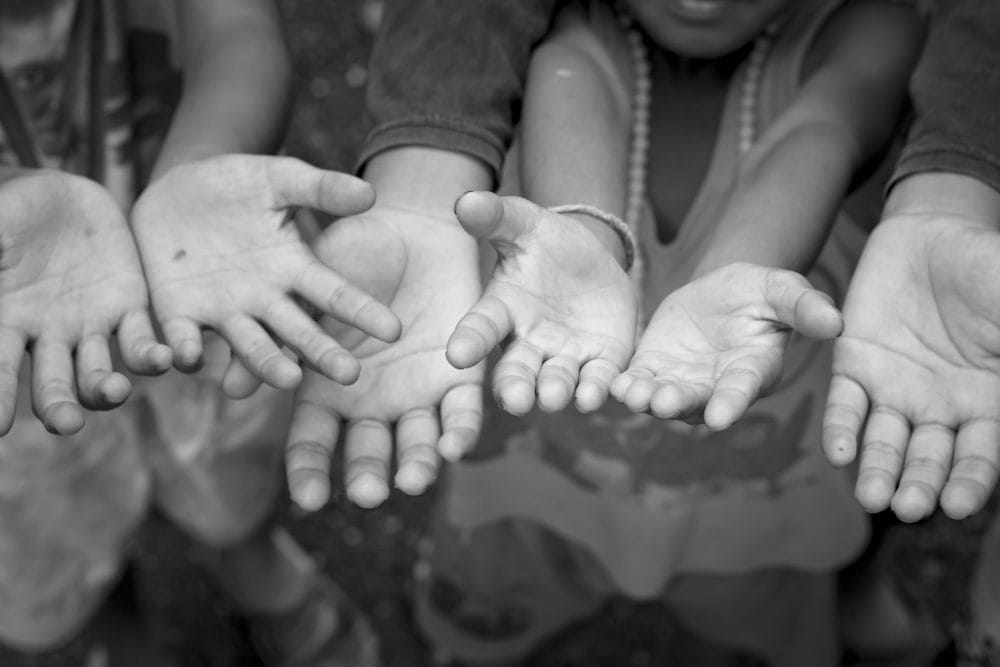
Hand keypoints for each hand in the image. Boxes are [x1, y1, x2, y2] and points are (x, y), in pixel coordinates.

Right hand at [0, 170, 170, 434]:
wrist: (61, 192)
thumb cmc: (13, 210)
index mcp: (6, 322)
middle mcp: (48, 338)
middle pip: (54, 387)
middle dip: (59, 407)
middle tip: (67, 423)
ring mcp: (90, 327)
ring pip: (100, 375)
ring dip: (107, 390)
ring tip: (117, 389)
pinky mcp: (128, 309)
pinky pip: (142, 342)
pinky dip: (155, 356)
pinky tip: (169, 359)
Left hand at [131, 155, 400, 390]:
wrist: (180, 187)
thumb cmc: (241, 183)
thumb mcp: (283, 179)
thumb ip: (322, 189)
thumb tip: (370, 195)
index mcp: (296, 271)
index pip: (336, 296)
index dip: (363, 312)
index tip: (394, 331)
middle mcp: (266, 301)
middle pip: (300, 333)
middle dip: (324, 353)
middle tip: (350, 375)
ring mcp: (225, 311)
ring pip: (250, 345)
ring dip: (266, 365)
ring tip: (289, 379)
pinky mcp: (180, 313)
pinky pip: (184, 336)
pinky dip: (186, 349)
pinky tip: (191, 358)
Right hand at [284, 203, 483, 510]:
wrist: (410, 224)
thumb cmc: (351, 253)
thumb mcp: (309, 293)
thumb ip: (277, 337)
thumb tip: (230, 387)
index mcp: (327, 388)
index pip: (312, 442)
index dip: (310, 472)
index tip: (309, 501)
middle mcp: (371, 401)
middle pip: (367, 452)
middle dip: (367, 475)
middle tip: (368, 494)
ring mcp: (416, 391)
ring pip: (416, 441)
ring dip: (416, 464)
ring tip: (411, 480)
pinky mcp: (459, 373)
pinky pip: (463, 409)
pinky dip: (461, 428)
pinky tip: (455, 445)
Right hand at [446, 192, 636, 413]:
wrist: (593, 257)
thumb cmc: (547, 242)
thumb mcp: (524, 223)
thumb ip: (496, 217)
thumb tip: (464, 201)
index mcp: (502, 310)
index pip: (480, 328)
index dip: (469, 342)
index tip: (457, 356)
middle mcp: (528, 341)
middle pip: (516, 371)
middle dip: (515, 387)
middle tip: (515, 400)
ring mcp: (565, 355)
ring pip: (555, 381)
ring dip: (554, 391)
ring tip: (553, 397)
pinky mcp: (601, 360)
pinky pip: (598, 379)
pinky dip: (595, 390)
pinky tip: (594, 397)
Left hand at [612, 263, 842, 428]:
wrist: (722, 288)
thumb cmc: (761, 291)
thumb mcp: (783, 290)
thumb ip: (805, 307)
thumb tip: (838, 324)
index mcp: (752, 370)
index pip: (741, 390)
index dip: (730, 403)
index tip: (718, 416)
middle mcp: (716, 386)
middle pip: (696, 401)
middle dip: (679, 403)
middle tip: (663, 403)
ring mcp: (682, 381)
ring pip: (663, 398)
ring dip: (646, 399)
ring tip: (632, 394)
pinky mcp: (654, 369)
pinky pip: (638, 383)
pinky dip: (625, 385)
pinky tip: (613, 383)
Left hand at [823, 215, 999, 521]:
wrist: (932, 233)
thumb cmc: (986, 270)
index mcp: (988, 403)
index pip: (980, 455)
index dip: (970, 482)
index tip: (957, 507)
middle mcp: (940, 408)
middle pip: (930, 459)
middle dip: (919, 485)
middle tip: (907, 507)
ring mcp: (895, 390)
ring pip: (886, 442)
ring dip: (877, 471)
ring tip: (871, 498)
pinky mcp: (854, 367)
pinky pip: (845, 405)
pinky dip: (840, 429)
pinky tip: (838, 453)